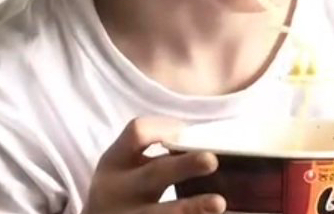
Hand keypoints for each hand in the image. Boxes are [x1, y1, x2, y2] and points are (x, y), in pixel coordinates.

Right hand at [82, 117, 225, 213]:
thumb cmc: (124, 189)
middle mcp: (119, 190)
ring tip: (218, 203)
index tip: (189, 131)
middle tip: (211, 160)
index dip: (166, 127)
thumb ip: (155, 157)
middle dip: (184, 166)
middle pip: (154, 174)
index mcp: (115, 161)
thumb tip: (206, 143)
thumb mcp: (126, 167)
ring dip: (191, 207)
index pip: (138, 131)